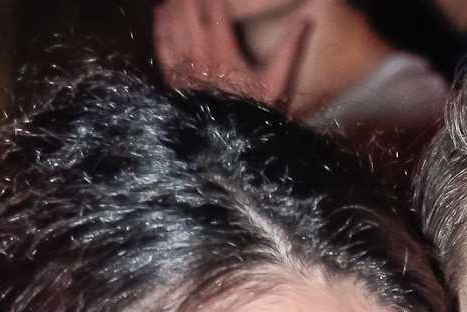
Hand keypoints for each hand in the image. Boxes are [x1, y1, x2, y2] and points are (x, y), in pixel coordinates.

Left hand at [152, 0, 310, 108]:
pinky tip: (161, 13)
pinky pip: (162, 45)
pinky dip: (160, 26)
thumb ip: (287, 48)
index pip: (215, 8)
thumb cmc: (252, 111)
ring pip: (173, 24)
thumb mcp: (275, 81)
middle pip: (189, 11)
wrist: (228, 143)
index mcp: (224, 48)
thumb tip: (305, 19)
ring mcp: (184, 65)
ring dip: (174, 6)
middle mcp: (200, 52)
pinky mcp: (174, 78)